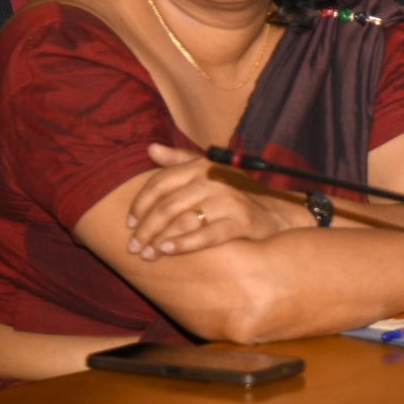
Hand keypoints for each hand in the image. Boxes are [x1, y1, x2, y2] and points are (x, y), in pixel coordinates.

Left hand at [125, 144, 292, 259]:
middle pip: (167, 206)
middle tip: (133, 247)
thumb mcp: (209, 171)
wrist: (275, 212)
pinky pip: (206, 235)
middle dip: (145, 229)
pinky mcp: (241, 222)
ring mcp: (228, 201)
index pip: (160, 183)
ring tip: (147, 255)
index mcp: (201, 168)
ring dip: (159, 240)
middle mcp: (213, 181)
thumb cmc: (234, 193)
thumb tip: (150, 148)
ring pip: (183, 221)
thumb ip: (179, 160)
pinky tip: (168, 250)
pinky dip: (184, 244)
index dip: (139, 204)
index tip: (128, 223)